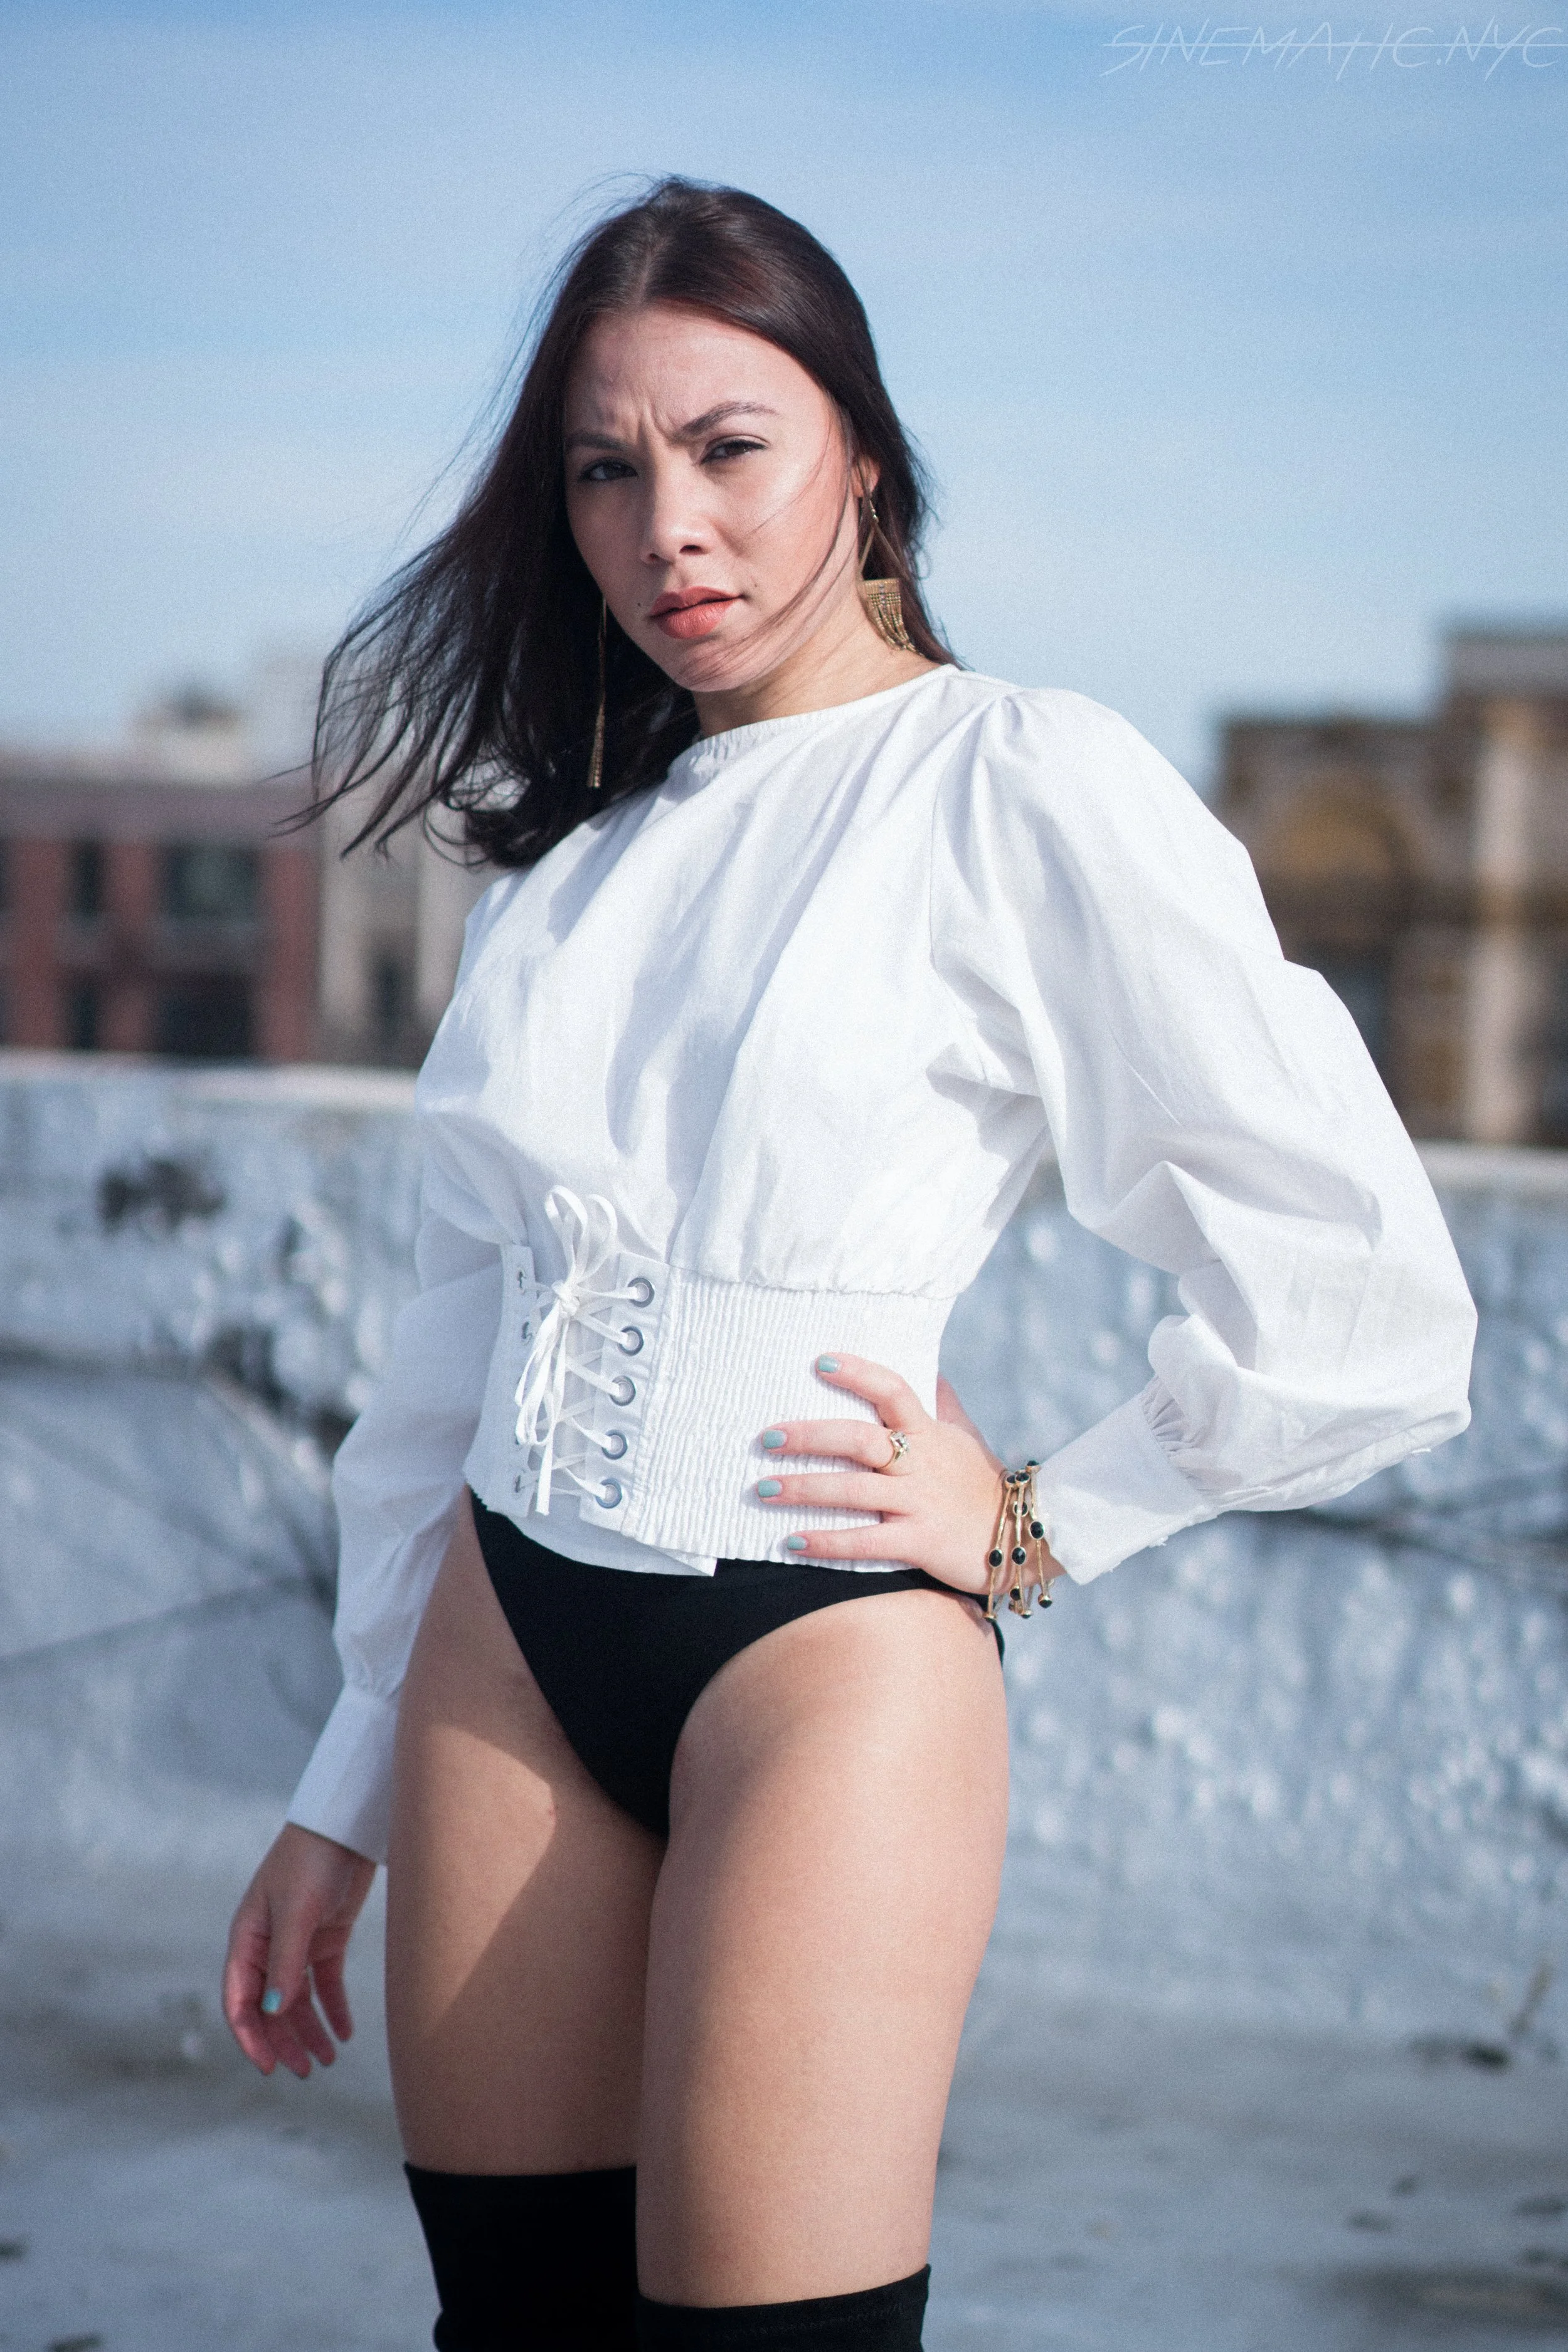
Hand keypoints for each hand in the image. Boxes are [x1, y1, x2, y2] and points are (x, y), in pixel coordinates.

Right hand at [223, 1823, 375, 2078]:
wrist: (346, 1825)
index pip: (240, 2000)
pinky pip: (326, 1984)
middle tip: (306, 2071)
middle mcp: (268, 1946)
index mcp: (247, 1939)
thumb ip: (285, 1963)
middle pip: (271, 2007)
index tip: (269, 2067)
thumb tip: (274, 2012)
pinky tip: (345, 2032)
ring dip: (310, 2031)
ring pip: (298, 2001)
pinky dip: (334, 2009)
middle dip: (285, 2041)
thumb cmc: (311, 1861)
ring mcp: (298, 1943)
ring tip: (328, 2059)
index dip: (251, 2036)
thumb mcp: (296, 1913)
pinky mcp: (327, 1938)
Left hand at [756, 1354, 1066, 1601]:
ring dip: (805, 1489)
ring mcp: (920, 1503)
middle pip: (860, 1440)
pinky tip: (792, 1543)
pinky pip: (867, 1542)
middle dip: (810, 1437)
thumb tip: (930, 1369)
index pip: (893, 1390)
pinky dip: (828, 1542)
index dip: (858, 1373)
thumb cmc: (983, 1486)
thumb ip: (943, 1404)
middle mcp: (921, 1463)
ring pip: (854, 1490)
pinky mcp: (920, 1542)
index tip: (820, 1361)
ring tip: (763, 1489)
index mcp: (929, 1433)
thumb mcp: (966, 1438)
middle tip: (767, 1438)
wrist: (1025, 1540)